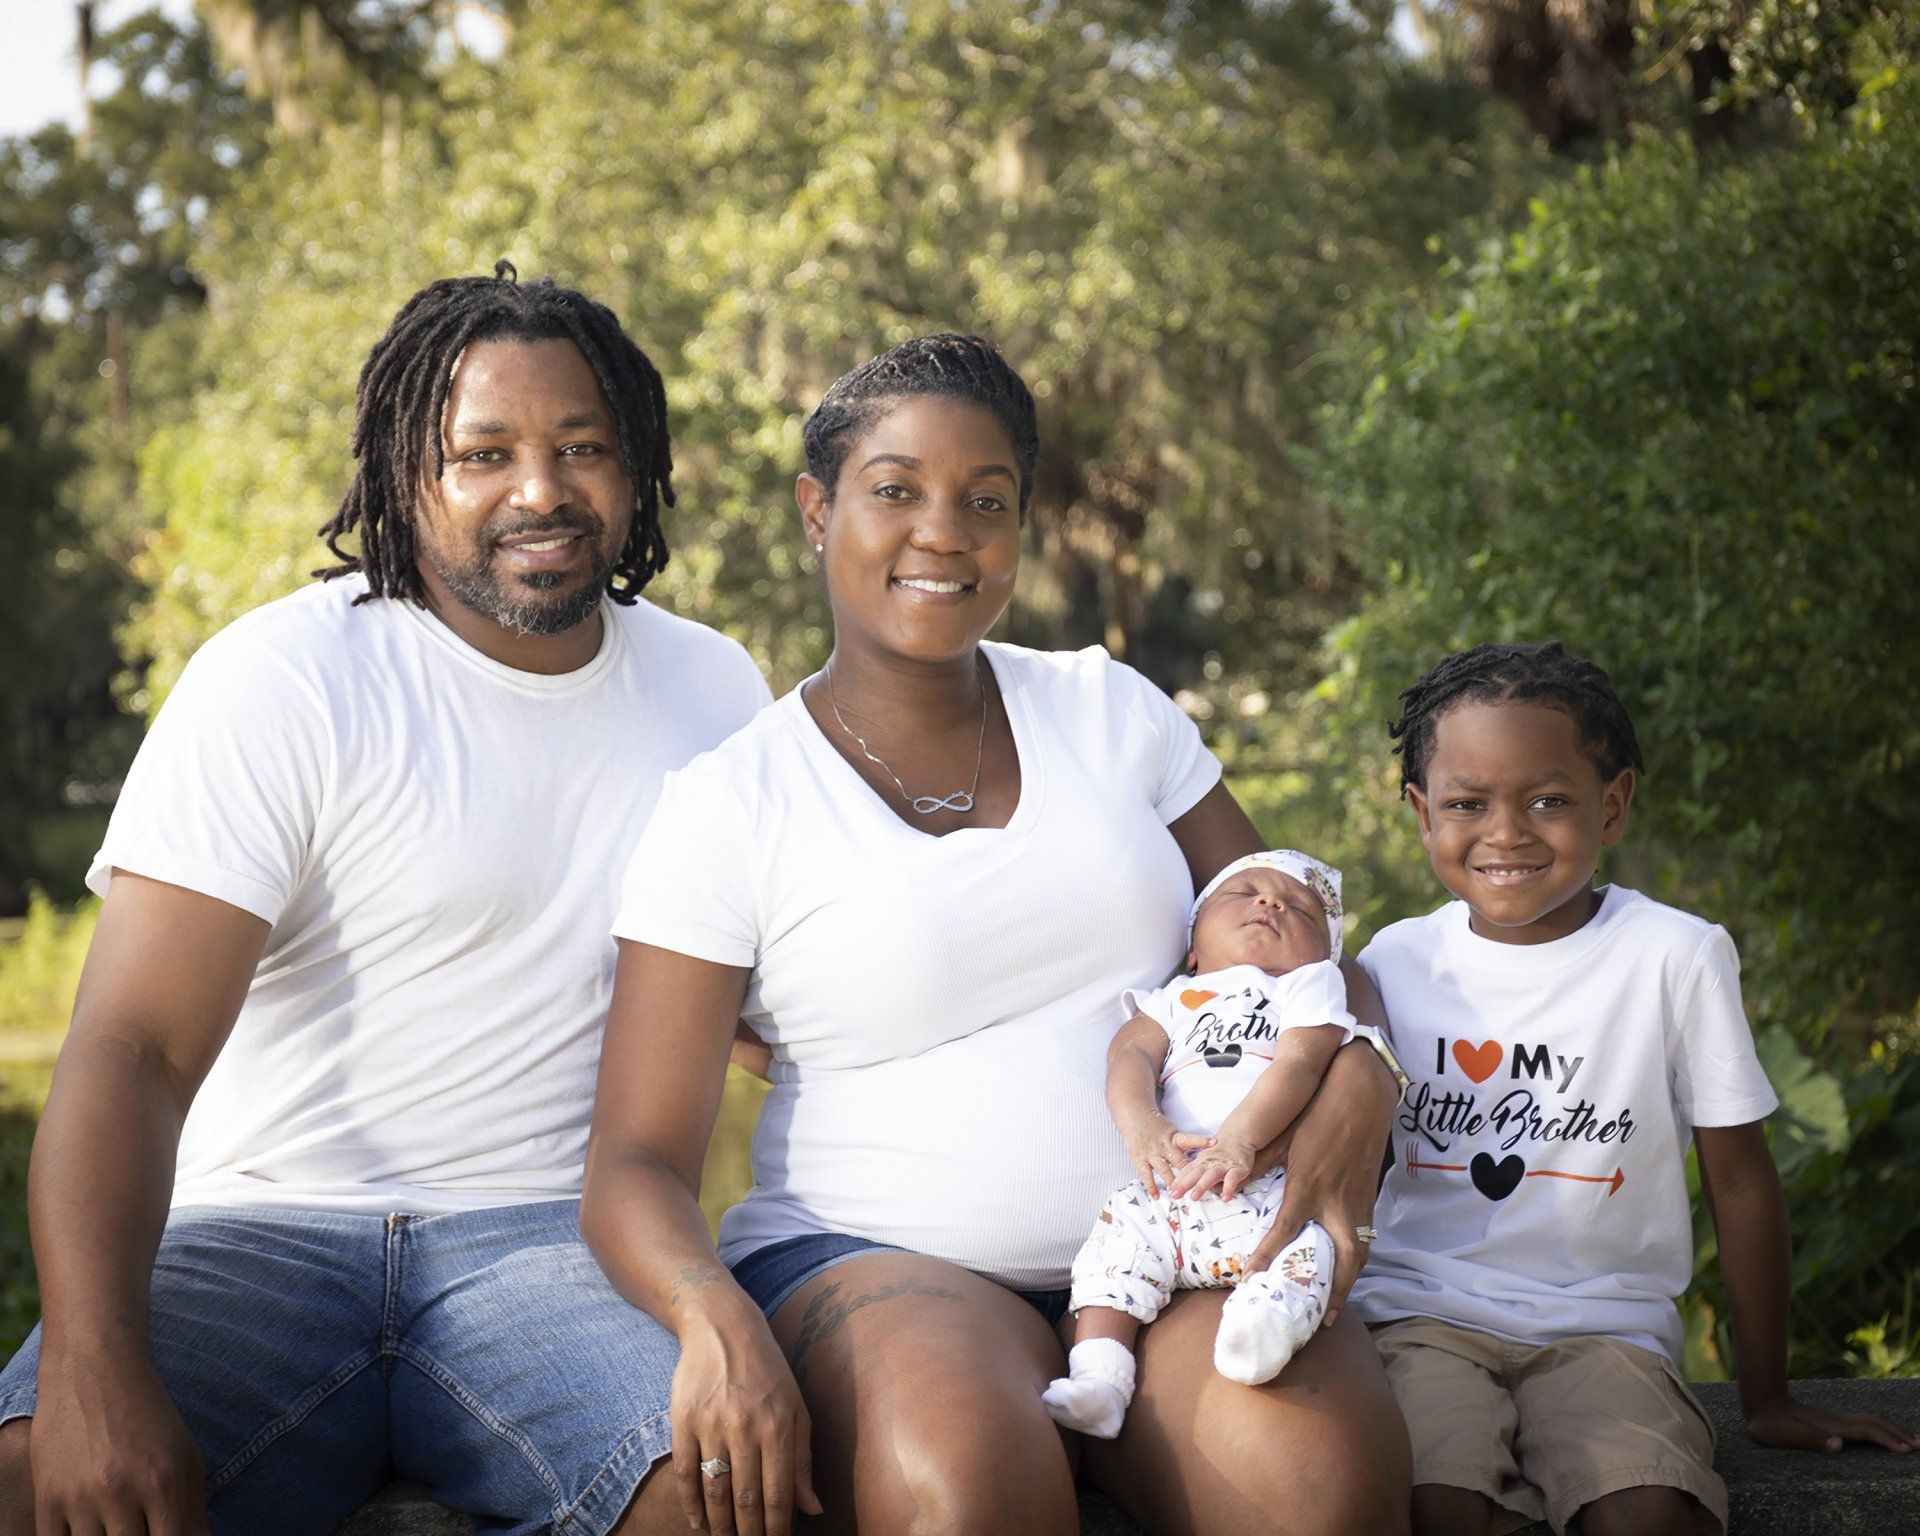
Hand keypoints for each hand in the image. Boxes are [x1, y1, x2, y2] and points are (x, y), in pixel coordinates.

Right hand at [30, 1350, 209, 1535]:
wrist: (94, 1372)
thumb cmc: (148, 1417)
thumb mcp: (184, 1456)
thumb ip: (193, 1510)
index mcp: (162, 1482)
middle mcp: (119, 1492)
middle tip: (142, 1527)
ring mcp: (78, 1498)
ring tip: (119, 1523)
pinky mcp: (47, 1500)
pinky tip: (90, 1528)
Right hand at [670, 1307, 823, 1535]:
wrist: (723, 1326)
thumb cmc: (768, 1371)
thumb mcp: (797, 1407)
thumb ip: (803, 1459)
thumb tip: (814, 1508)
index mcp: (779, 1425)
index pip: (779, 1493)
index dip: (778, 1527)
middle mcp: (746, 1426)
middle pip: (746, 1497)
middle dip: (749, 1533)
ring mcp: (712, 1422)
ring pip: (715, 1489)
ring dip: (720, 1524)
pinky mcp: (683, 1418)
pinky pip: (685, 1471)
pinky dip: (690, 1502)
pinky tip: (697, 1522)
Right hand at [1122, 1112, 1210, 1196]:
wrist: (1135, 1116)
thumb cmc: (1157, 1126)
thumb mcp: (1173, 1132)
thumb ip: (1185, 1145)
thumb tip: (1208, 1152)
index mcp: (1175, 1138)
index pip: (1190, 1139)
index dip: (1202, 1141)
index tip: (1213, 1142)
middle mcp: (1164, 1146)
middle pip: (1179, 1161)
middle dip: (1188, 1174)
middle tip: (1197, 1185)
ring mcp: (1152, 1153)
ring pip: (1164, 1170)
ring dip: (1171, 1182)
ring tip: (1178, 1194)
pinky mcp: (1139, 1159)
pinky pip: (1146, 1174)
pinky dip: (1151, 1186)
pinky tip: (1156, 1196)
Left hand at [1166, 1135, 1257, 1201]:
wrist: (1239, 1135)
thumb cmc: (1220, 1152)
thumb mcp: (1205, 1160)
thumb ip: (1194, 1173)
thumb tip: (1179, 1186)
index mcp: (1201, 1162)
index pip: (1187, 1172)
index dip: (1178, 1182)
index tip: (1170, 1192)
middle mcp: (1210, 1163)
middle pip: (1195, 1173)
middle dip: (1184, 1184)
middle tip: (1174, 1195)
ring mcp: (1223, 1165)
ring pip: (1211, 1175)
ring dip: (1201, 1185)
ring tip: (1193, 1197)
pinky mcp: (1238, 1168)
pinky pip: (1232, 1178)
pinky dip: (1228, 1188)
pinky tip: (1225, 1198)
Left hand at [1240, 1042, 1394, 1327]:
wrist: (1361, 1095)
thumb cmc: (1316, 1113)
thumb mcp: (1282, 1137)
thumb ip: (1256, 1164)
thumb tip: (1228, 1183)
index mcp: (1309, 1187)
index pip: (1285, 1232)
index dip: (1267, 1257)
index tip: (1251, 1279)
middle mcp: (1337, 1201)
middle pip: (1342, 1259)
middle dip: (1334, 1292)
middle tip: (1320, 1318)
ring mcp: (1358, 1201)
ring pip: (1361, 1252)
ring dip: (1349, 1281)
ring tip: (1335, 1303)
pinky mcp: (1369, 1196)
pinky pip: (1366, 1237)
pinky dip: (1357, 1258)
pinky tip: (1345, 1267)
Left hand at [1745, 1391, 1919, 1453]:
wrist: (1761, 1401)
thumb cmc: (1770, 1423)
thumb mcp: (1783, 1434)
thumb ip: (1810, 1439)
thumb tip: (1840, 1446)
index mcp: (1829, 1425)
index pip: (1865, 1432)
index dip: (1886, 1440)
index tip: (1906, 1450)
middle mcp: (1836, 1420)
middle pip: (1874, 1424)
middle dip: (1898, 1434)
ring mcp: (1836, 1419)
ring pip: (1871, 1421)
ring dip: (1893, 1429)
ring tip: (1913, 1441)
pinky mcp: (1833, 1421)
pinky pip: (1864, 1424)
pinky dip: (1881, 1428)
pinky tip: (1886, 1434)